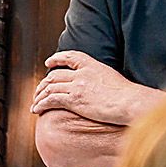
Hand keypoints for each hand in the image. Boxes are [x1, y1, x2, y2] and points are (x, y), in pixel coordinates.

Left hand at [31, 51, 151, 124]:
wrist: (130, 102)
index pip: (70, 56)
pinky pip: (51, 100)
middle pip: (55, 75)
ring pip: (50, 88)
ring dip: (39, 96)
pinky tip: (37, 110)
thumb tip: (99, 87)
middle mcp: (82, 73)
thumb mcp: (113, 79)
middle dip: (43, 84)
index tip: (48, 62)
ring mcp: (77, 86)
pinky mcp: (74, 100)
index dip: (57, 58)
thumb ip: (101, 78)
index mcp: (93, 65)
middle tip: (39, 92)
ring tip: (35, 104)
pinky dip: (41, 104)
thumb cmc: (128, 96)